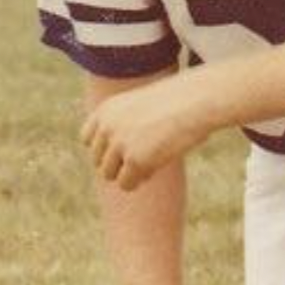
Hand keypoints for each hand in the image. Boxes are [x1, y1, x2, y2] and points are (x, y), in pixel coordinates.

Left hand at [81, 69, 214, 189]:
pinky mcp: (135, 160)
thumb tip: (114, 160)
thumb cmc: (176, 102)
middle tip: (141, 157)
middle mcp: (107, 126)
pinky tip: (154, 169)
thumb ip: (123, 126)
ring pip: (109, 174)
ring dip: (127, 173)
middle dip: (118, 163)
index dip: (105, 148)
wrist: (196, 101)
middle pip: (98, 160)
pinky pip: (126, 184)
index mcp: (105, 109)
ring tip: (149, 163)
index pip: (87, 140)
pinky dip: (138, 181)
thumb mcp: (141, 107)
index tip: (124, 148)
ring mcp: (119, 143)